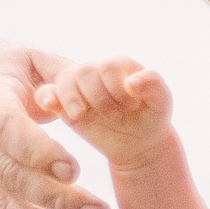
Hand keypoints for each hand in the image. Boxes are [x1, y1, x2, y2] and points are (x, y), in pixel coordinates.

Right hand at [35, 56, 176, 168]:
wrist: (137, 143)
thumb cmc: (151, 117)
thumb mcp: (161, 101)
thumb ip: (153, 84)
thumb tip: (131, 82)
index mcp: (119, 65)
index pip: (108, 67)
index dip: (117, 89)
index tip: (132, 107)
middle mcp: (97, 71)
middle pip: (85, 72)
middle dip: (98, 97)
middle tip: (113, 114)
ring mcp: (79, 87)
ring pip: (65, 80)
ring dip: (73, 99)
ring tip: (82, 114)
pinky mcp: (65, 104)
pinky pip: (48, 94)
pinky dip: (48, 98)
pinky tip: (52, 106)